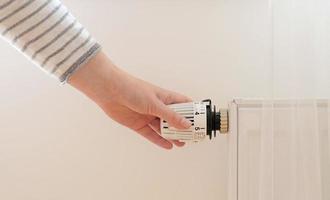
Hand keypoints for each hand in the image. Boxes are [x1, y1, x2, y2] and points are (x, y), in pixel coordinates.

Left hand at [68, 51, 191, 148]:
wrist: (109, 91)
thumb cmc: (132, 89)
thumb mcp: (154, 103)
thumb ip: (170, 115)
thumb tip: (186, 125)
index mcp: (165, 97)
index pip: (183, 104)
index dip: (193, 112)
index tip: (201, 121)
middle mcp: (157, 107)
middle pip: (174, 119)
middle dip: (183, 128)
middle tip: (192, 137)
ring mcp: (148, 116)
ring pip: (163, 128)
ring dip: (172, 135)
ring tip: (182, 143)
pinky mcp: (138, 124)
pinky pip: (151, 134)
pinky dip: (159, 140)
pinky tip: (168, 145)